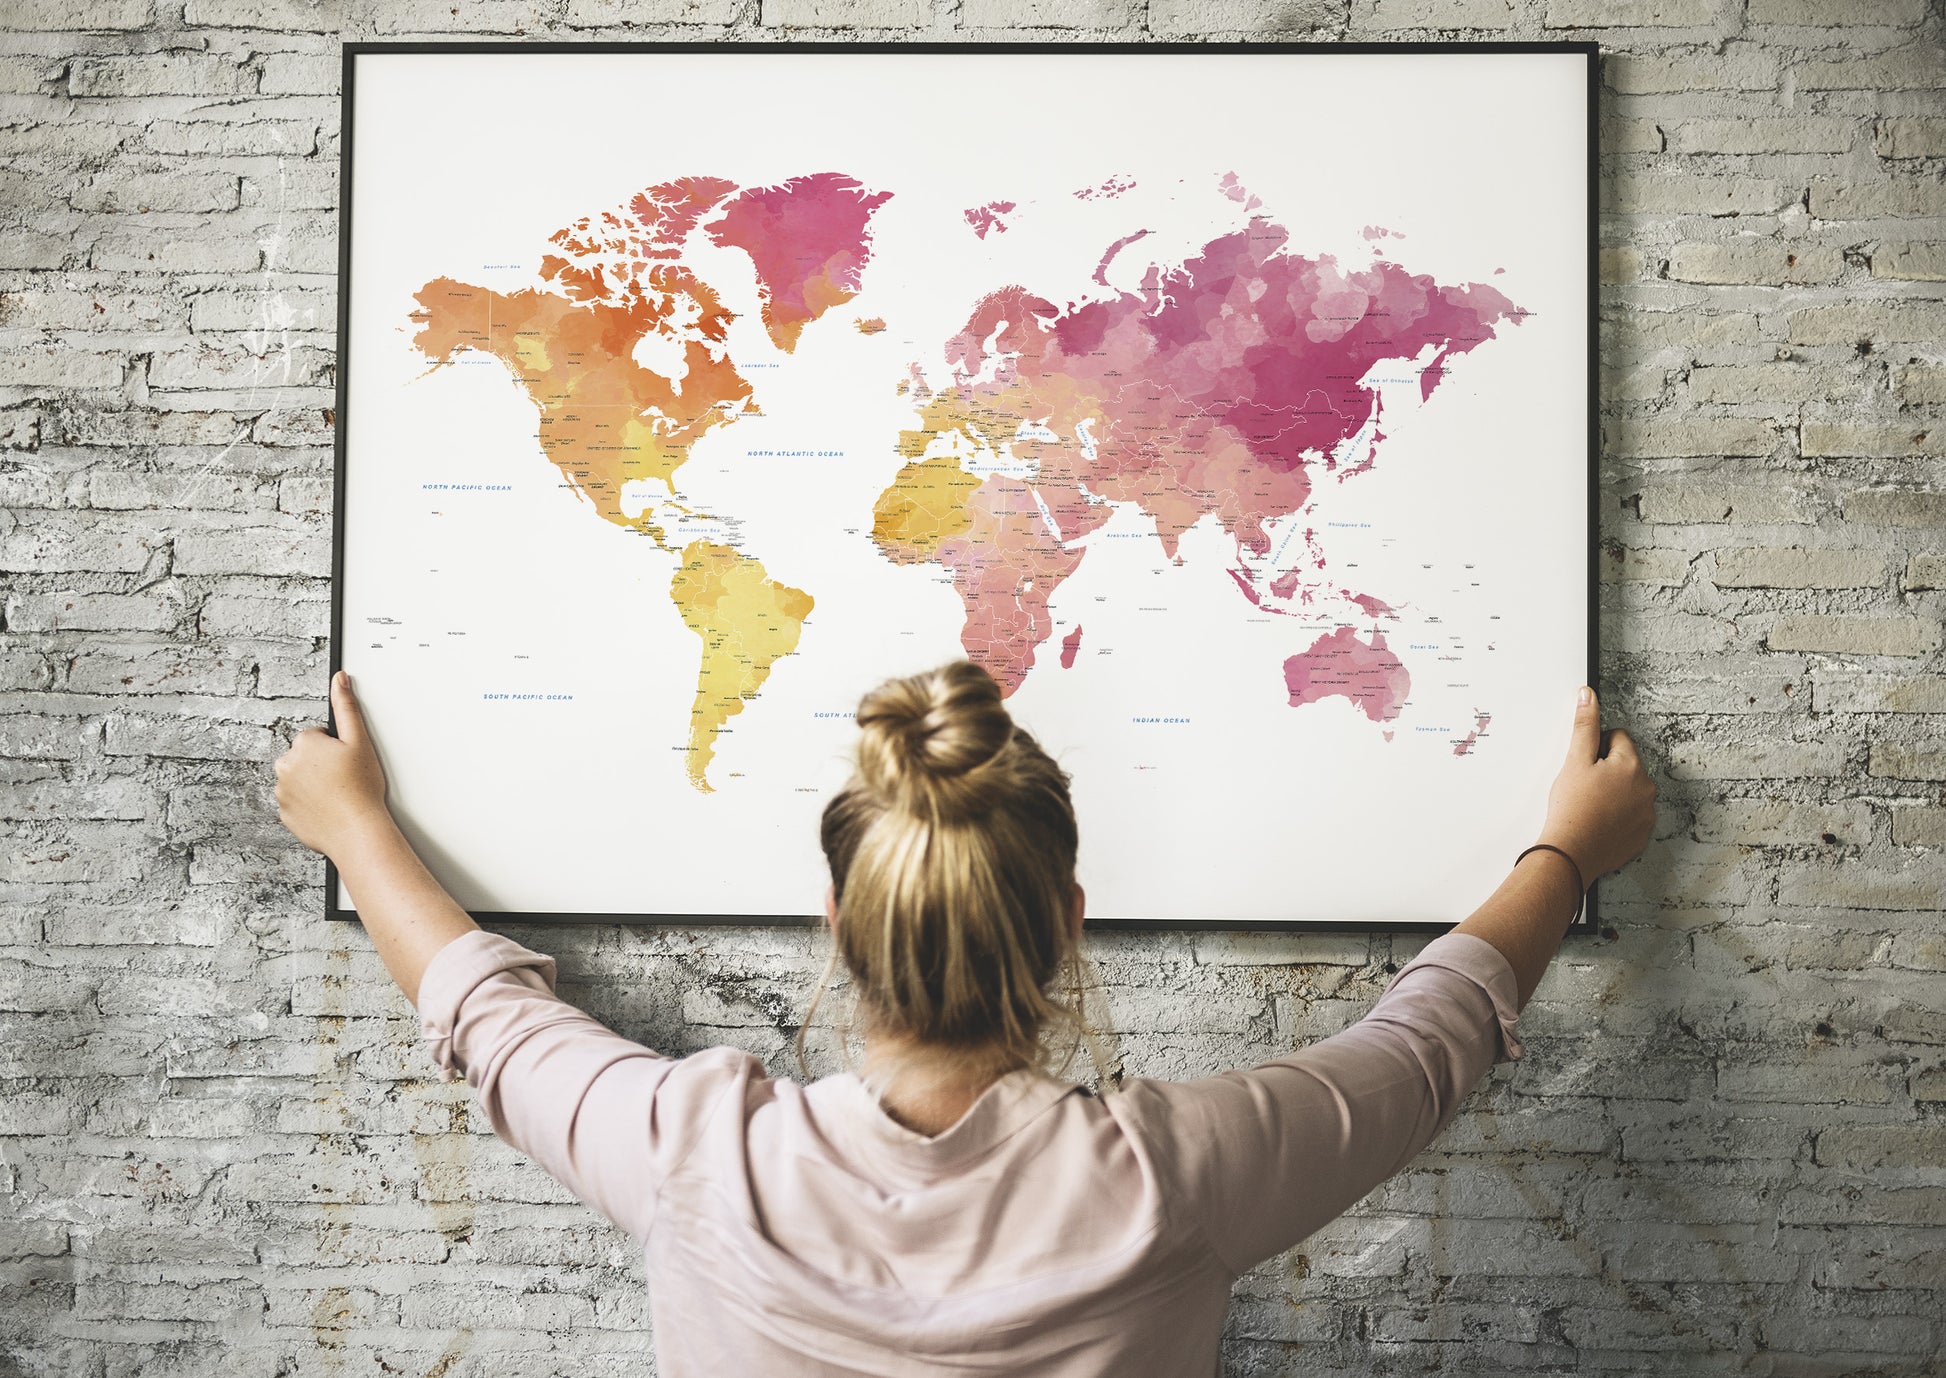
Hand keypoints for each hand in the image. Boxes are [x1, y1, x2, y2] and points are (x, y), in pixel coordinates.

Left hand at [275, 671, 391, 859]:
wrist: (357, 830)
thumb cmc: (361, 788)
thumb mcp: (359, 741)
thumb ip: (346, 706)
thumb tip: (339, 679)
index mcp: (303, 744)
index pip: (316, 737)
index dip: (336, 749)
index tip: (347, 762)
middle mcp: (285, 766)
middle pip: (304, 758)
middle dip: (321, 765)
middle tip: (344, 778)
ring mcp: (282, 791)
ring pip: (299, 780)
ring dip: (314, 784)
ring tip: (338, 794)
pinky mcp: (284, 814)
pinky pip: (296, 803)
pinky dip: (309, 805)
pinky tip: (328, 808)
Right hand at [1537, 686, 1655, 883]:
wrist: (1571, 853)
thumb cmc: (1572, 809)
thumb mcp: (1574, 761)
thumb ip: (1584, 725)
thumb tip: (1588, 696)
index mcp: (1631, 765)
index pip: (1617, 737)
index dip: (1595, 747)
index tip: (1583, 765)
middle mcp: (1646, 788)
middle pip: (1625, 764)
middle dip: (1607, 770)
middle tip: (1584, 786)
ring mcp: (1647, 813)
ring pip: (1629, 790)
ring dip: (1613, 793)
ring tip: (1590, 806)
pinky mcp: (1641, 835)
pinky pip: (1631, 816)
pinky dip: (1617, 816)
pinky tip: (1598, 821)